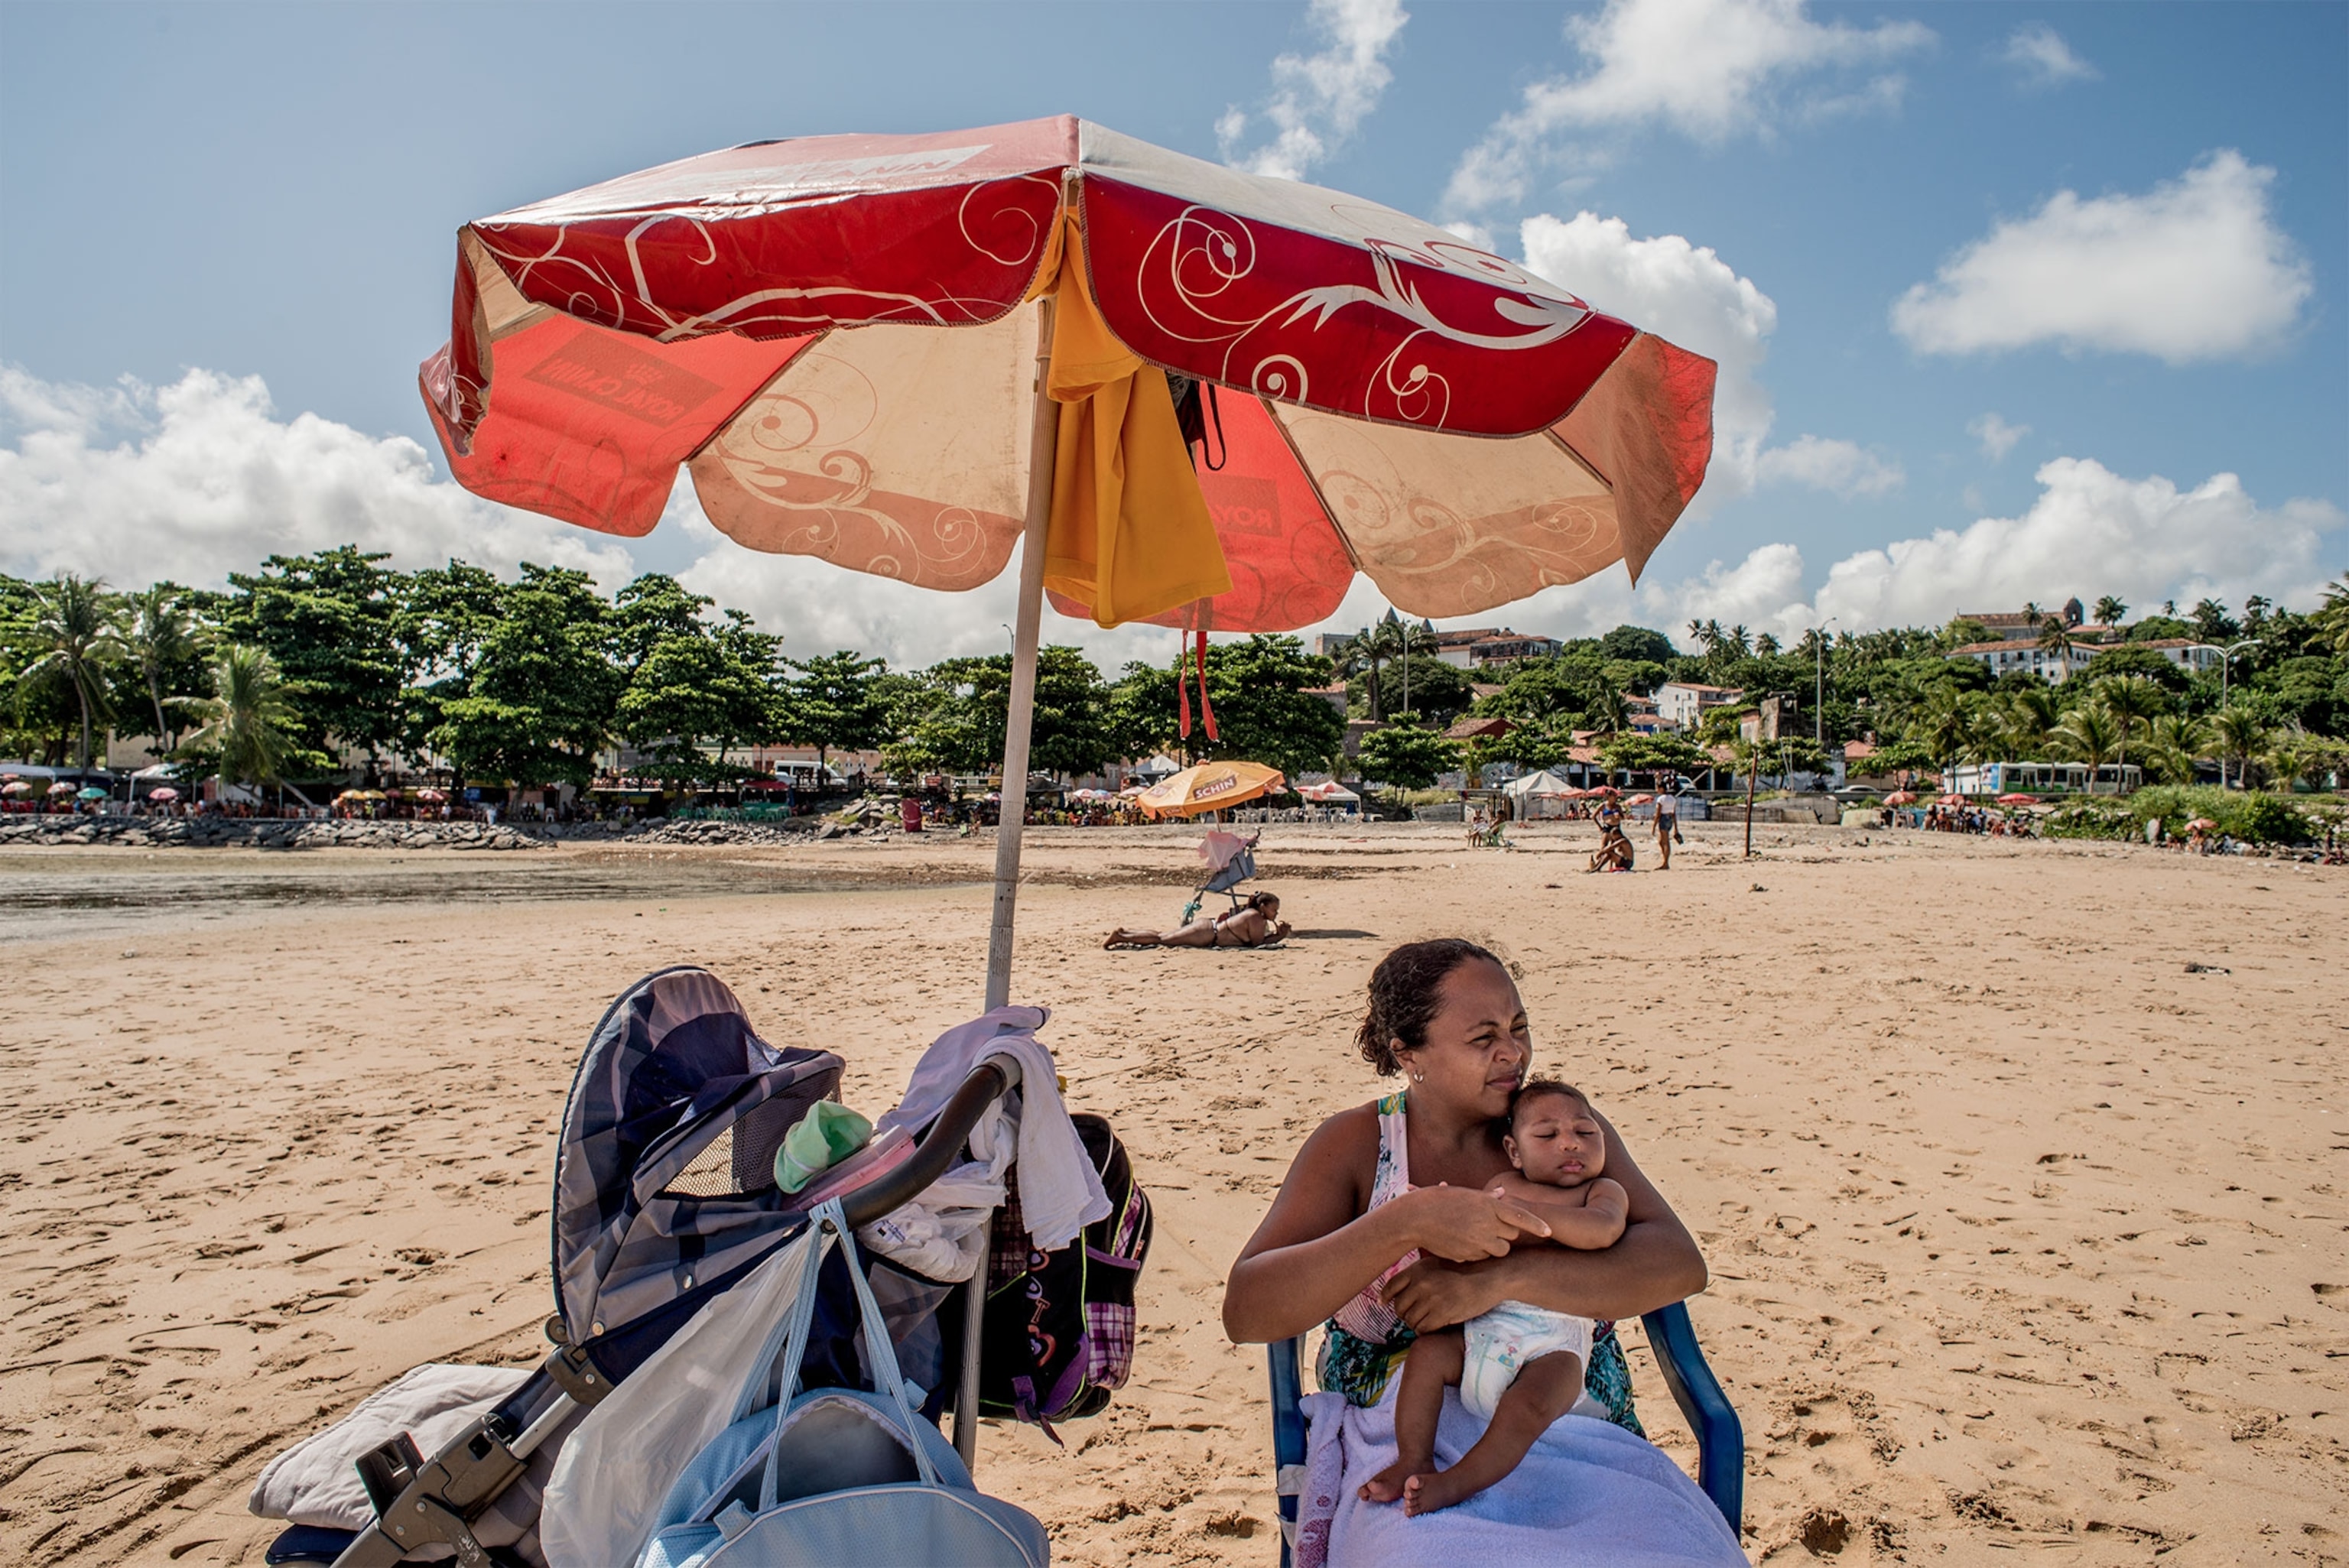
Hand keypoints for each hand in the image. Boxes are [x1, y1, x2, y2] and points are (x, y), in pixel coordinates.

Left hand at [1379, 1256, 1507, 1332]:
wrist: (1487, 1279)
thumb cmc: (1463, 1272)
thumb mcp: (1436, 1265)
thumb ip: (1417, 1274)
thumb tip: (1396, 1286)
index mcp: (1418, 1270)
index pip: (1391, 1286)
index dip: (1386, 1297)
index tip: (1385, 1303)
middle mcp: (1421, 1283)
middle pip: (1399, 1307)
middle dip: (1404, 1315)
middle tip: (1414, 1316)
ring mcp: (1430, 1299)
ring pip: (1410, 1321)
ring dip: (1416, 1324)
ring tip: (1426, 1322)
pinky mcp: (1441, 1313)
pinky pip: (1423, 1329)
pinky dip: (1425, 1331)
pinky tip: (1433, 1327)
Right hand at [1404, 1184, 1550, 1262]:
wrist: (1415, 1218)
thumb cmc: (1438, 1201)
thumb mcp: (1465, 1194)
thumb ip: (1487, 1198)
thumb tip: (1504, 1193)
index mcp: (1488, 1205)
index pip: (1521, 1217)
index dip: (1537, 1225)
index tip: (1549, 1232)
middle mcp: (1486, 1224)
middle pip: (1511, 1235)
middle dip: (1505, 1233)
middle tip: (1489, 1226)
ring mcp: (1478, 1241)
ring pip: (1499, 1249)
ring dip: (1493, 1245)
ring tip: (1474, 1234)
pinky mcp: (1468, 1255)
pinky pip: (1481, 1257)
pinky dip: (1477, 1252)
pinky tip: (1462, 1242)